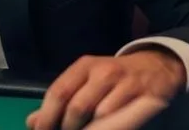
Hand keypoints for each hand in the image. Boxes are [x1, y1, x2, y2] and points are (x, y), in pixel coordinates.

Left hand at [26, 50, 184, 129]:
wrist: (156, 66)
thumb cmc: (114, 78)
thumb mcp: (86, 81)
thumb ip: (61, 100)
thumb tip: (32, 121)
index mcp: (84, 66)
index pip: (58, 91)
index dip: (46, 116)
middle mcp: (103, 71)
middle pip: (77, 108)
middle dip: (67, 128)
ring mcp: (125, 84)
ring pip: (99, 117)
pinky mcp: (145, 98)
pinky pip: (121, 121)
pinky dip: (109, 128)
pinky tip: (106, 127)